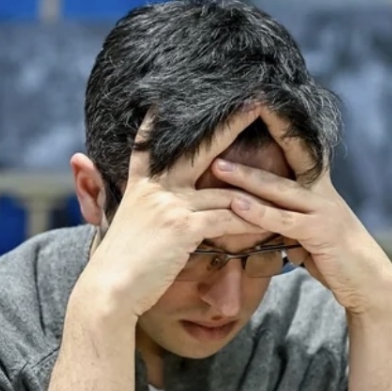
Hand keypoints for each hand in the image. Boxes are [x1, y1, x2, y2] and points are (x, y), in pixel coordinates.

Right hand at [80, 109, 266, 318]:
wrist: (109, 288)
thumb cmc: (118, 266)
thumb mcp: (122, 227)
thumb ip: (139, 212)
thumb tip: (145, 216)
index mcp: (140, 187)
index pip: (147, 146)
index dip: (155, 123)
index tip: (164, 100)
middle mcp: (155, 188)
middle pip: (199, 149)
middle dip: (230, 124)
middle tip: (255, 104)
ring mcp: (170, 204)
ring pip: (224, 192)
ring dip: (254, 193)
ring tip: (282, 183)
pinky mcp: (184, 226)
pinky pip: (228, 219)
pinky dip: (249, 223)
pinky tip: (268, 223)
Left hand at [210, 108, 391, 316]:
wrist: (369, 283)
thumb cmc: (336, 259)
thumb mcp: (308, 233)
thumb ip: (285, 219)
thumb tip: (255, 217)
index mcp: (318, 188)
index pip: (296, 150)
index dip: (278, 127)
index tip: (255, 106)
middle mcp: (322, 192)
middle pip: (286, 159)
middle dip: (256, 143)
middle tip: (224, 126)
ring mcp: (323, 210)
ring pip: (279, 189)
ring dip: (246, 178)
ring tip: (218, 167)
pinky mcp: (320, 232)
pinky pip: (284, 220)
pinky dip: (258, 212)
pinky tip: (236, 205)